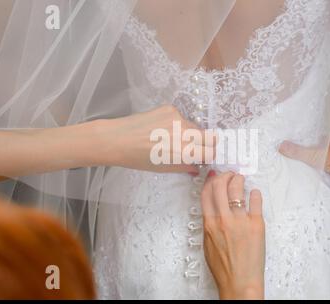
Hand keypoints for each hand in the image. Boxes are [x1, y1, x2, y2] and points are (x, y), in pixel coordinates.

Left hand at [96, 105, 214, 173]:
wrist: (118, 139)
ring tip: (172, 138)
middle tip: (196, 148)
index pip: (211, 152)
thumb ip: (184, 167)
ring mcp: (179, 118)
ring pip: (195, 127)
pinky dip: (177, 124)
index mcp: (185, 152)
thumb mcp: (163, 168)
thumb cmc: (138, 158)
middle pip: (210, 136)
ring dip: (191, 134)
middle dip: (206, 143)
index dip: (208, 156)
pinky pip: (182, 118)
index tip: (203, 157)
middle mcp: (185, 134)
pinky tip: (162, 129)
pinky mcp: (170, 109)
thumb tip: (197, 167)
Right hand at [201, 171, 264, 299]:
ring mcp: (240, 221)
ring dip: (238, 180)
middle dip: (225, 175)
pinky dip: (255, 193)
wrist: (240, 282)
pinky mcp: (257, 224)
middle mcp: (223, 219)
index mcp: (209, 224)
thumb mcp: (208, 244)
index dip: (210, 180)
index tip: (214, 175)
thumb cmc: (223, 267)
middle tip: (230, 174)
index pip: (206, 193)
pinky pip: (256, 201)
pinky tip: (254, 193)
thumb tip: (212, 207)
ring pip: (237, 189)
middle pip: (220, 186)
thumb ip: (209, 224)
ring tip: (241, 179)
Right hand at [279, 139, 329, 189]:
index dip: (300, 149)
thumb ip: (299, 152)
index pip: (310, 145)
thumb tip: (283, 146)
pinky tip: (322, 192)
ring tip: (304, 180)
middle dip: (307, 163)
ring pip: (324, 171)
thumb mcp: (316, 155)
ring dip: (317, 175)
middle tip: (294, 168)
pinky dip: (329, 188)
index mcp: (325, 145)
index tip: (290, 152)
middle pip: (316, 159)